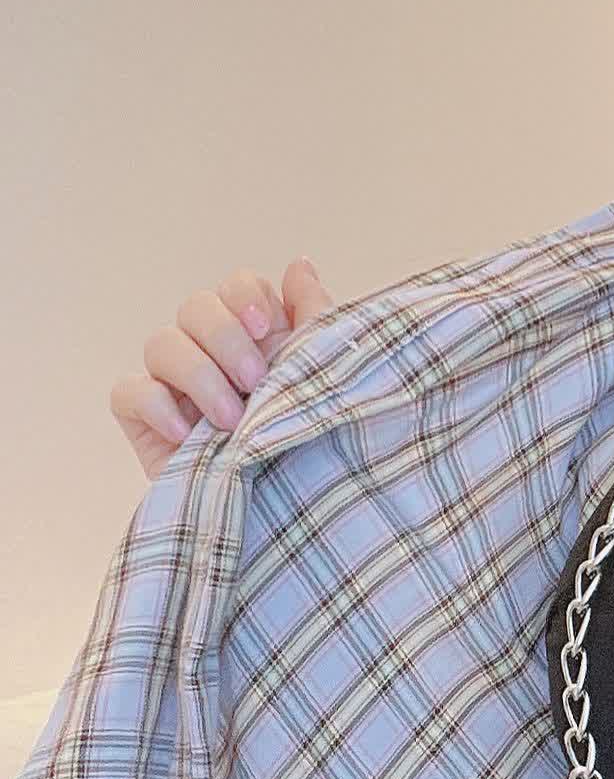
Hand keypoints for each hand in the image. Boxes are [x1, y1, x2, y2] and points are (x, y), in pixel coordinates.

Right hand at [111, 256, 336, 478]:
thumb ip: (313, 320)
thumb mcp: (319, 379)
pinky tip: (185, 431)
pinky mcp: (144, 418)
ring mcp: (172, 382)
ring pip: (161, 343)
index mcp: (254, 335)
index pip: (235, 287)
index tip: (268, 328)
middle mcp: (209, 351)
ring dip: (200, 375)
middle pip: (196, 307)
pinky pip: (129, 390)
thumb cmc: (303, 442)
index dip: (247, 297)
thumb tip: (299, 265)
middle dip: (226, 337)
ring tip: (232, 419)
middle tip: (256, 381)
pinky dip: (156, 404)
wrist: (285, 514)